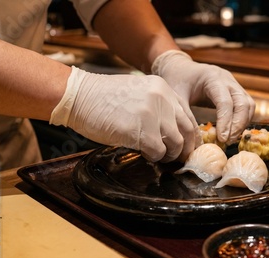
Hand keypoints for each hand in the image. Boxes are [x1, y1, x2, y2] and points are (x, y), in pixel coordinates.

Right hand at [50, 66, 199, 161]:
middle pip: (188, 129)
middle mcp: (163, 98)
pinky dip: (154, 157)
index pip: (188, 114)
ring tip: (159, 156)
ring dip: (169, 154)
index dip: (190, 134)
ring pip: (176, 143)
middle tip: (178, 157)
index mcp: (163, 88)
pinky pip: (159, 152)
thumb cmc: (104, 98)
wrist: (78, 96)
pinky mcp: (142, 131)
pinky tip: (145, 154)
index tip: (186, 145)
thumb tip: (172, 130)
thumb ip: (159, 105)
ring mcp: (153, 114)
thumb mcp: (139, 91)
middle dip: (185, 148)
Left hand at [152, 50, 254, 143]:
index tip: (222, 138)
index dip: (226, 122)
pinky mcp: (235, 91)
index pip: (225, 102)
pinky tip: (232, 132)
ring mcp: (234, 84)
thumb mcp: (176, 96)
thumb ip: (186, 116)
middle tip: (228, 141)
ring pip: (248, 104)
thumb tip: (196, 140)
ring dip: (243, 123)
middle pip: (243, 103)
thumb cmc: (176, 80)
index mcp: (212, 77)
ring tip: (231, 139)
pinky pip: (246, 106)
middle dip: (238, 124)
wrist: (180, 67)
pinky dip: (243, 120)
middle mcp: (227, 79)